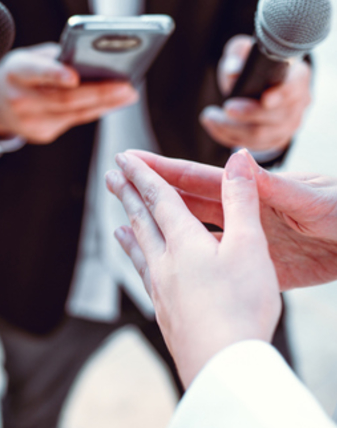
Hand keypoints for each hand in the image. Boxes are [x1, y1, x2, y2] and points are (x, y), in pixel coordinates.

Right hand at [0, 43, 138, 143]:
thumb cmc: (16, 73)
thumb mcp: (28, 57)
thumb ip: (54, 58)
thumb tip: (93, 60)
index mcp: (15, 73)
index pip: (35, 72)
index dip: (54, 75)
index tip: (74, 76)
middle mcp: (20, 99)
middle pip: (65, 99)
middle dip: (99, 93)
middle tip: (126, 86)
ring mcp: (30, 122)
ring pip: (74, 113)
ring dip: (105, 104)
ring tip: (128, 94)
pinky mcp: (41, 134)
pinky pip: (73, 121)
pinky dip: (94, 111)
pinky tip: (111, 103)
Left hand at [105, 150, 281, 386]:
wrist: (223, 365)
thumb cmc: (242, 306)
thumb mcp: (250, 246)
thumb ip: (241, 200)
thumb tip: (238, 158)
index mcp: (185, 242)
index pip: (158, 198)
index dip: (142, 174)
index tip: (123, 158)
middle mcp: (166, 262)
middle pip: (142, 221)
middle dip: (127, 195)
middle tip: (110, 177)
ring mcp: (162, 289)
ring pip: (140, 251)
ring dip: (128, 231)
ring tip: (115, 224)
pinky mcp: (165, 313)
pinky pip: (145, 279)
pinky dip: (138, 266)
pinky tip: (141, 270)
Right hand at [128, 150, 336, 289]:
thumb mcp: (309, 198)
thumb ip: (271, 184)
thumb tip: (238, 159)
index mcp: (251, 192)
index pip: (195, 178)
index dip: (161, 169)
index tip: (132, 159)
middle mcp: (242, 214)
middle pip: (184, 202)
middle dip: (149, 191)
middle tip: (117, 181)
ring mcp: (248, 241)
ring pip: (194, 233)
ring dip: (163, 227)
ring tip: (130, 221)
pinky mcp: (260, 268)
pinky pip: (218, 266)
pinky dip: (193, 264)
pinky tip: (173, 266)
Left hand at [200, 35, 311, 151]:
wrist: (255, 85)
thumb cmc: (249, 65)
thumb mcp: (241, 53)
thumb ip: (237, 56)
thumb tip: (233, 72)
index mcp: (296, 76)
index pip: (296, 85)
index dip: (283, 93)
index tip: (265, 99)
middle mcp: (298, 102)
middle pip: (277, 116)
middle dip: (249, 114)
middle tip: (226, 108)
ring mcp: (289, 124)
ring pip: (262, 135)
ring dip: (231, 128)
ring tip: (209, 117)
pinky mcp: (275, 139)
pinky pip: (252, 145)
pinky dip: (229, 137)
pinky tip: (214, 126)